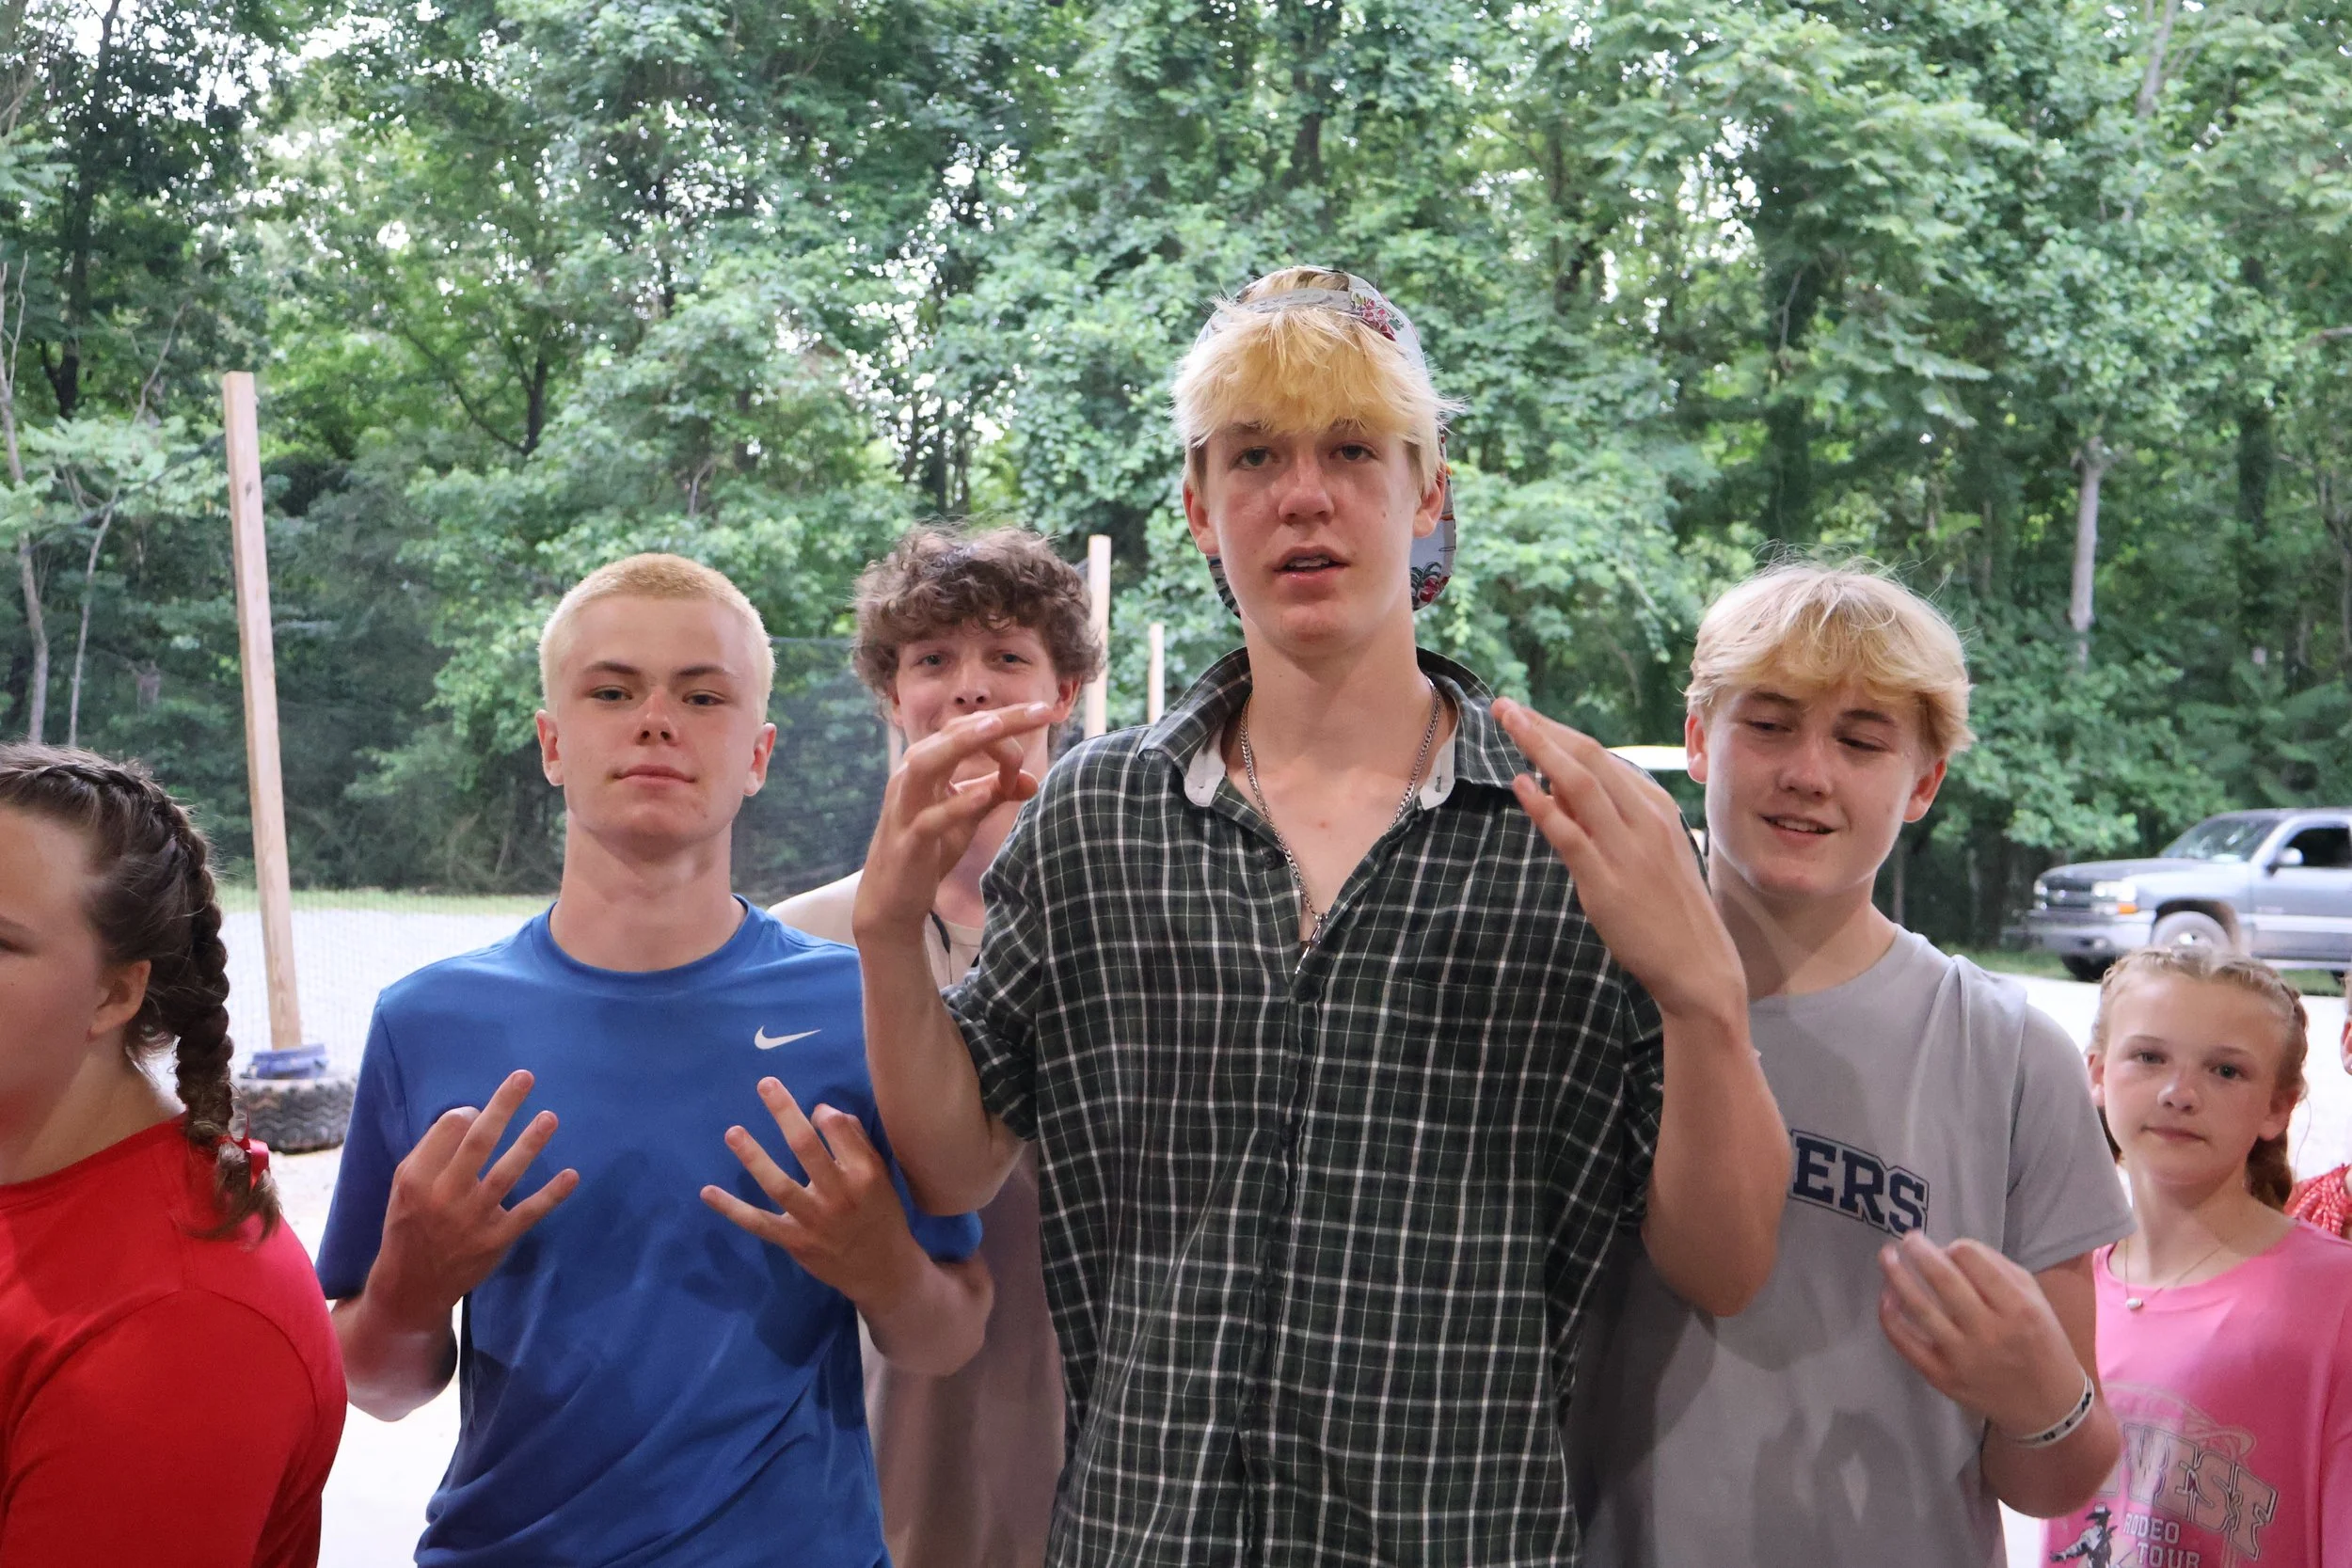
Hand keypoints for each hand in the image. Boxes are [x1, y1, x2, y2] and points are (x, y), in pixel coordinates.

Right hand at [368, 1069, 578, 1324]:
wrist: (411, 1285)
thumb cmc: (412, 1223)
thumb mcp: (406, 1186)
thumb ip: (433, 1153)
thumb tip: (472, 1114)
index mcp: (416, 1178)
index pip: (448, 1130)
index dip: (467, 1113)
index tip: (478, 1110)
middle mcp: (444, 1196)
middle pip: (478, 1142)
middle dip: (503, 1106)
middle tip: (525, 1077)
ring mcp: (472, 1219)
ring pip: (505, 1174)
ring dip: (530, 1143)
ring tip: (550, 1116)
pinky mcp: (496, 1240)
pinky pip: (528, 1213)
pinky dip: (551, 1194)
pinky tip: (571, 1175)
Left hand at [701, 1077, 924, 1311]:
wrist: (882, 1270)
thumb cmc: (881, 1213)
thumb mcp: (881, 1176)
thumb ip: (857, 1143)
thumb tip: (825, 1112)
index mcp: (864, 1173)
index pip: (838, 1130)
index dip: (822, 1113)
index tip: (815, 1111)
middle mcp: (838, 1194)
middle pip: (806, 1147)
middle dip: (785, 1112)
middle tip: (765, 1084)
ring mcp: (813, 1220)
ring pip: (778, 1184)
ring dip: (753, 1157)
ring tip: (732, 1131)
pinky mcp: (794, 1241)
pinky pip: (758, 1223)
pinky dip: (731, 1209)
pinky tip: (707, 1192)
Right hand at [853, 703, 1054, 938]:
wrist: (891, 898)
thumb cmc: (929, 850)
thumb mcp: (967, 816)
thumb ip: (995, 793)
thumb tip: (1033, 781)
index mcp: (928, 764)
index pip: (969, 728)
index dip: (1009, 726)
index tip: (1043, 735)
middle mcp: (912, 776)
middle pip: (953, 734)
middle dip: (999, 720)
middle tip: (1042, 710)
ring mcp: (906, 807)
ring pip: (927, 763)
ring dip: (962, 743)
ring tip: (997, 728)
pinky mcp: (908, 841)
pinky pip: (929, 819)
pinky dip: (957, 805)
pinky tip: (984, 795)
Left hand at [1490, 697, 1740, 1022]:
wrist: (1698, 964)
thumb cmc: (1668, 907)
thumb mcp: (1645, 850)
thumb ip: (1603, 817)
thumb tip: (1555, 783)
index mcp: (1655, 807)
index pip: (1601, 756)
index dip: (1559, 732)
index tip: (1526, 716)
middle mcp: (1644, 819)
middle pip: (1589, 758)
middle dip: (1543, 728)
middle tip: (1504, 706)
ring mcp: (1627, 849)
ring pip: (1580, 785)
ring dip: (1539, 748)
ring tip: (1506, 723)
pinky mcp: (1607, 882)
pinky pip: (1570, 835)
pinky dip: (1543, 807)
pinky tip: (1520, 785)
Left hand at [1878, 1232, 2087, 1435]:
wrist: (2046, 1405)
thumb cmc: (2041, 1342)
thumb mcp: (2035, 1299)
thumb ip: (1998, 1268)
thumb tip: (1951, 1248)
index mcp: (2018, 1308)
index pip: (1973, 1260)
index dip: (1955, 1246)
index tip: (1949, 1248)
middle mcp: (1989, 1331)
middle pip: (1943, 1279)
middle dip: (1918, 1251)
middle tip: (1908, 1240)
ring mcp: (1962, 1357)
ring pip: (1919, 1308)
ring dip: (1896, 1276)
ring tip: (1887, 1257)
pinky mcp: (1942, 1377)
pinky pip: (1906, 1343)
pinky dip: (1889, 1317)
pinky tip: (1886, 1297)